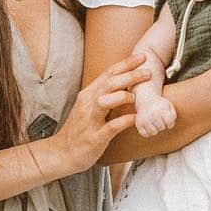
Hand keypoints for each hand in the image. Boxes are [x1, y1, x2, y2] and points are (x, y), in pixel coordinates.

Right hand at [52, 54, 147, 171]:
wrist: (61, 153)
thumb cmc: (80, 130)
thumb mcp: (90, 108)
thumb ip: (105, 96)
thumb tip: (127, 85)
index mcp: (88, 95)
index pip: (108, 74)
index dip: (125, 64)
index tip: (142, 57)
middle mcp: (87, 104)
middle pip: (109, 83)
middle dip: (130, 76)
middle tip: (149, 72)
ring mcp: (90, 120)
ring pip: (106, 101)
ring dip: (124, 96)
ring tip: (138, 97)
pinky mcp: (94, 138)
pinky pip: (111, 126)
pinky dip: (125, 121)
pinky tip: (137, 118)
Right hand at [135, 93, 177, 137]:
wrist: (146, 99)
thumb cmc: (160, 105)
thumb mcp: (169, 106)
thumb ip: (173, 115)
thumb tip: (170, 126)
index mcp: (161, 109)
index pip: (169, 122)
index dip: (170, 124)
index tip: (168, 121)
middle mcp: (153, 114)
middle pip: (161, 128)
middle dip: (162, 125)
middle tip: (160, 121)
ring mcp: (145, 119)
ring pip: (153, 132)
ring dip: (155, 130)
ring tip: (155, 124)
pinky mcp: (139, 124)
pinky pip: (145, 134)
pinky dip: (147, 133)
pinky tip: (149, 127)